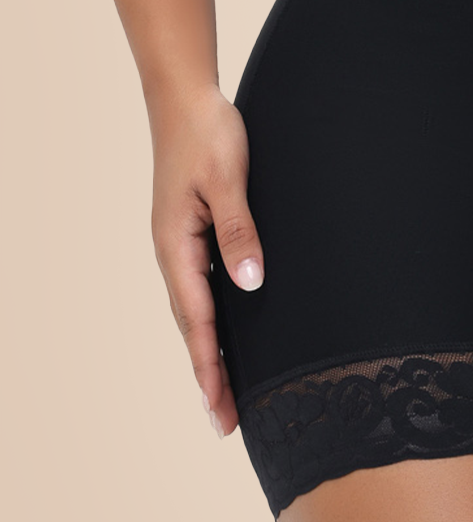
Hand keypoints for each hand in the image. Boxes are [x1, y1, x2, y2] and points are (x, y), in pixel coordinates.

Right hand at [149, 85, 264, 438]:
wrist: (186, 97)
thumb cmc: (208, 132)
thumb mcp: (228, 179)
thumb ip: (239, 230)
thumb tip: (250, 284)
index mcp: (175, 244)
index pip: (195, 317)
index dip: (209, 363)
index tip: (218, 406)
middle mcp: (173, 251)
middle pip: (192, 324)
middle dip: (209, 373)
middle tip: (226, 423)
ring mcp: (181, 243)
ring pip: (196, 309)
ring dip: (211, 350)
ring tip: (226, 395)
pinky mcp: (193, 232)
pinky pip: (203, 287)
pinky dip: (213, 319)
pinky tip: (229, 334)